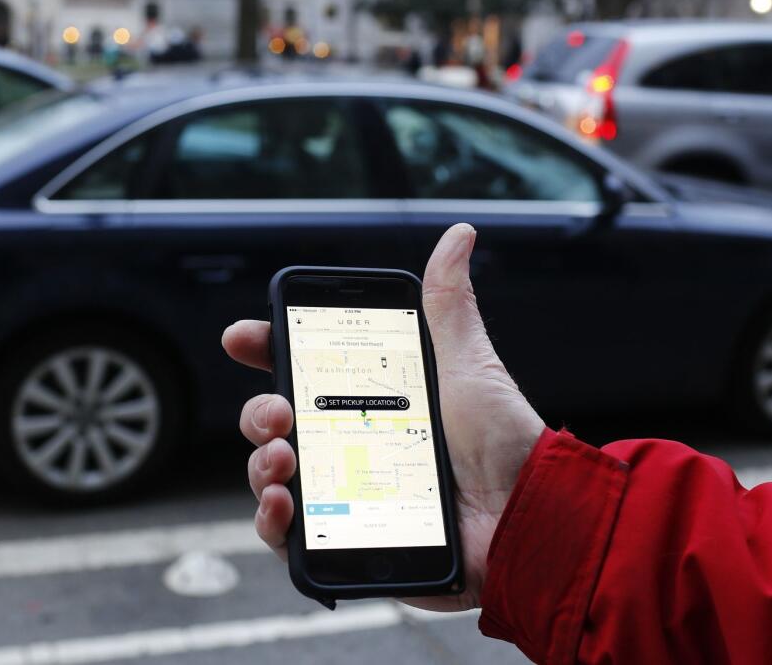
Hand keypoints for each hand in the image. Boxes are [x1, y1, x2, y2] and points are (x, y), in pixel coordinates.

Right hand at [221, 223, 545, 610]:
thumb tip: (460, 233)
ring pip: (273, 474)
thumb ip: (448, 304)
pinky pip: (290, 534)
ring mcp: (347, 493)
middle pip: (277, 422)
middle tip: (279, 411)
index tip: (244, 337)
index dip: (268, 350)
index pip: (306, 370)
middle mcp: (353, 443)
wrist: (526, 517)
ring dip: (259, 462)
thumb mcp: (467, 364)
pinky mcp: (349, 539)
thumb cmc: (504, 441)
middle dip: (258, 410)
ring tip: (283, 457)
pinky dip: (270, 519)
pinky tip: (282, 504)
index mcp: (375, 398)